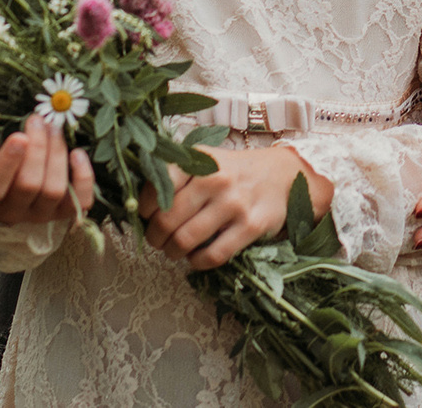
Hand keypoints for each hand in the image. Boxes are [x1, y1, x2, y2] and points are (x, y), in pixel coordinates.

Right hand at [0, 113, 94, 227]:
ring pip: (53, 191)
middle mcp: (11, 211)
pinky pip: (80, 202)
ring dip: (57, 155)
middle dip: (38, 148)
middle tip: (39, 121)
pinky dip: (83, 178)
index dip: (8, 163)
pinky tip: (78, 153)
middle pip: (28, 185)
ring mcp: (39, 214)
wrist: (6, 182)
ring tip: (54, 129)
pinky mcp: (63, 212)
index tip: (19, 136)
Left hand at [139, 143, 331, 270]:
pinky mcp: (251, 226)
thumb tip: (137, 206)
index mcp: (200, 159)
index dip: (145, 207)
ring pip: (186, 240)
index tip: (147, 216)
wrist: (284, 175)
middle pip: (167, 218)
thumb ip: (176, 175)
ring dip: (172, 252)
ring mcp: (234, 203)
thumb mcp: (207, 160)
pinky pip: (212, 255)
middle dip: (155, 236)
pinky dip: (197, 263)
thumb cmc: (235, 171)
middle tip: (158, 239)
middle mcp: (216, 178)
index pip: (158, 184)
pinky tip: (196, 257)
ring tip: (174, 249)